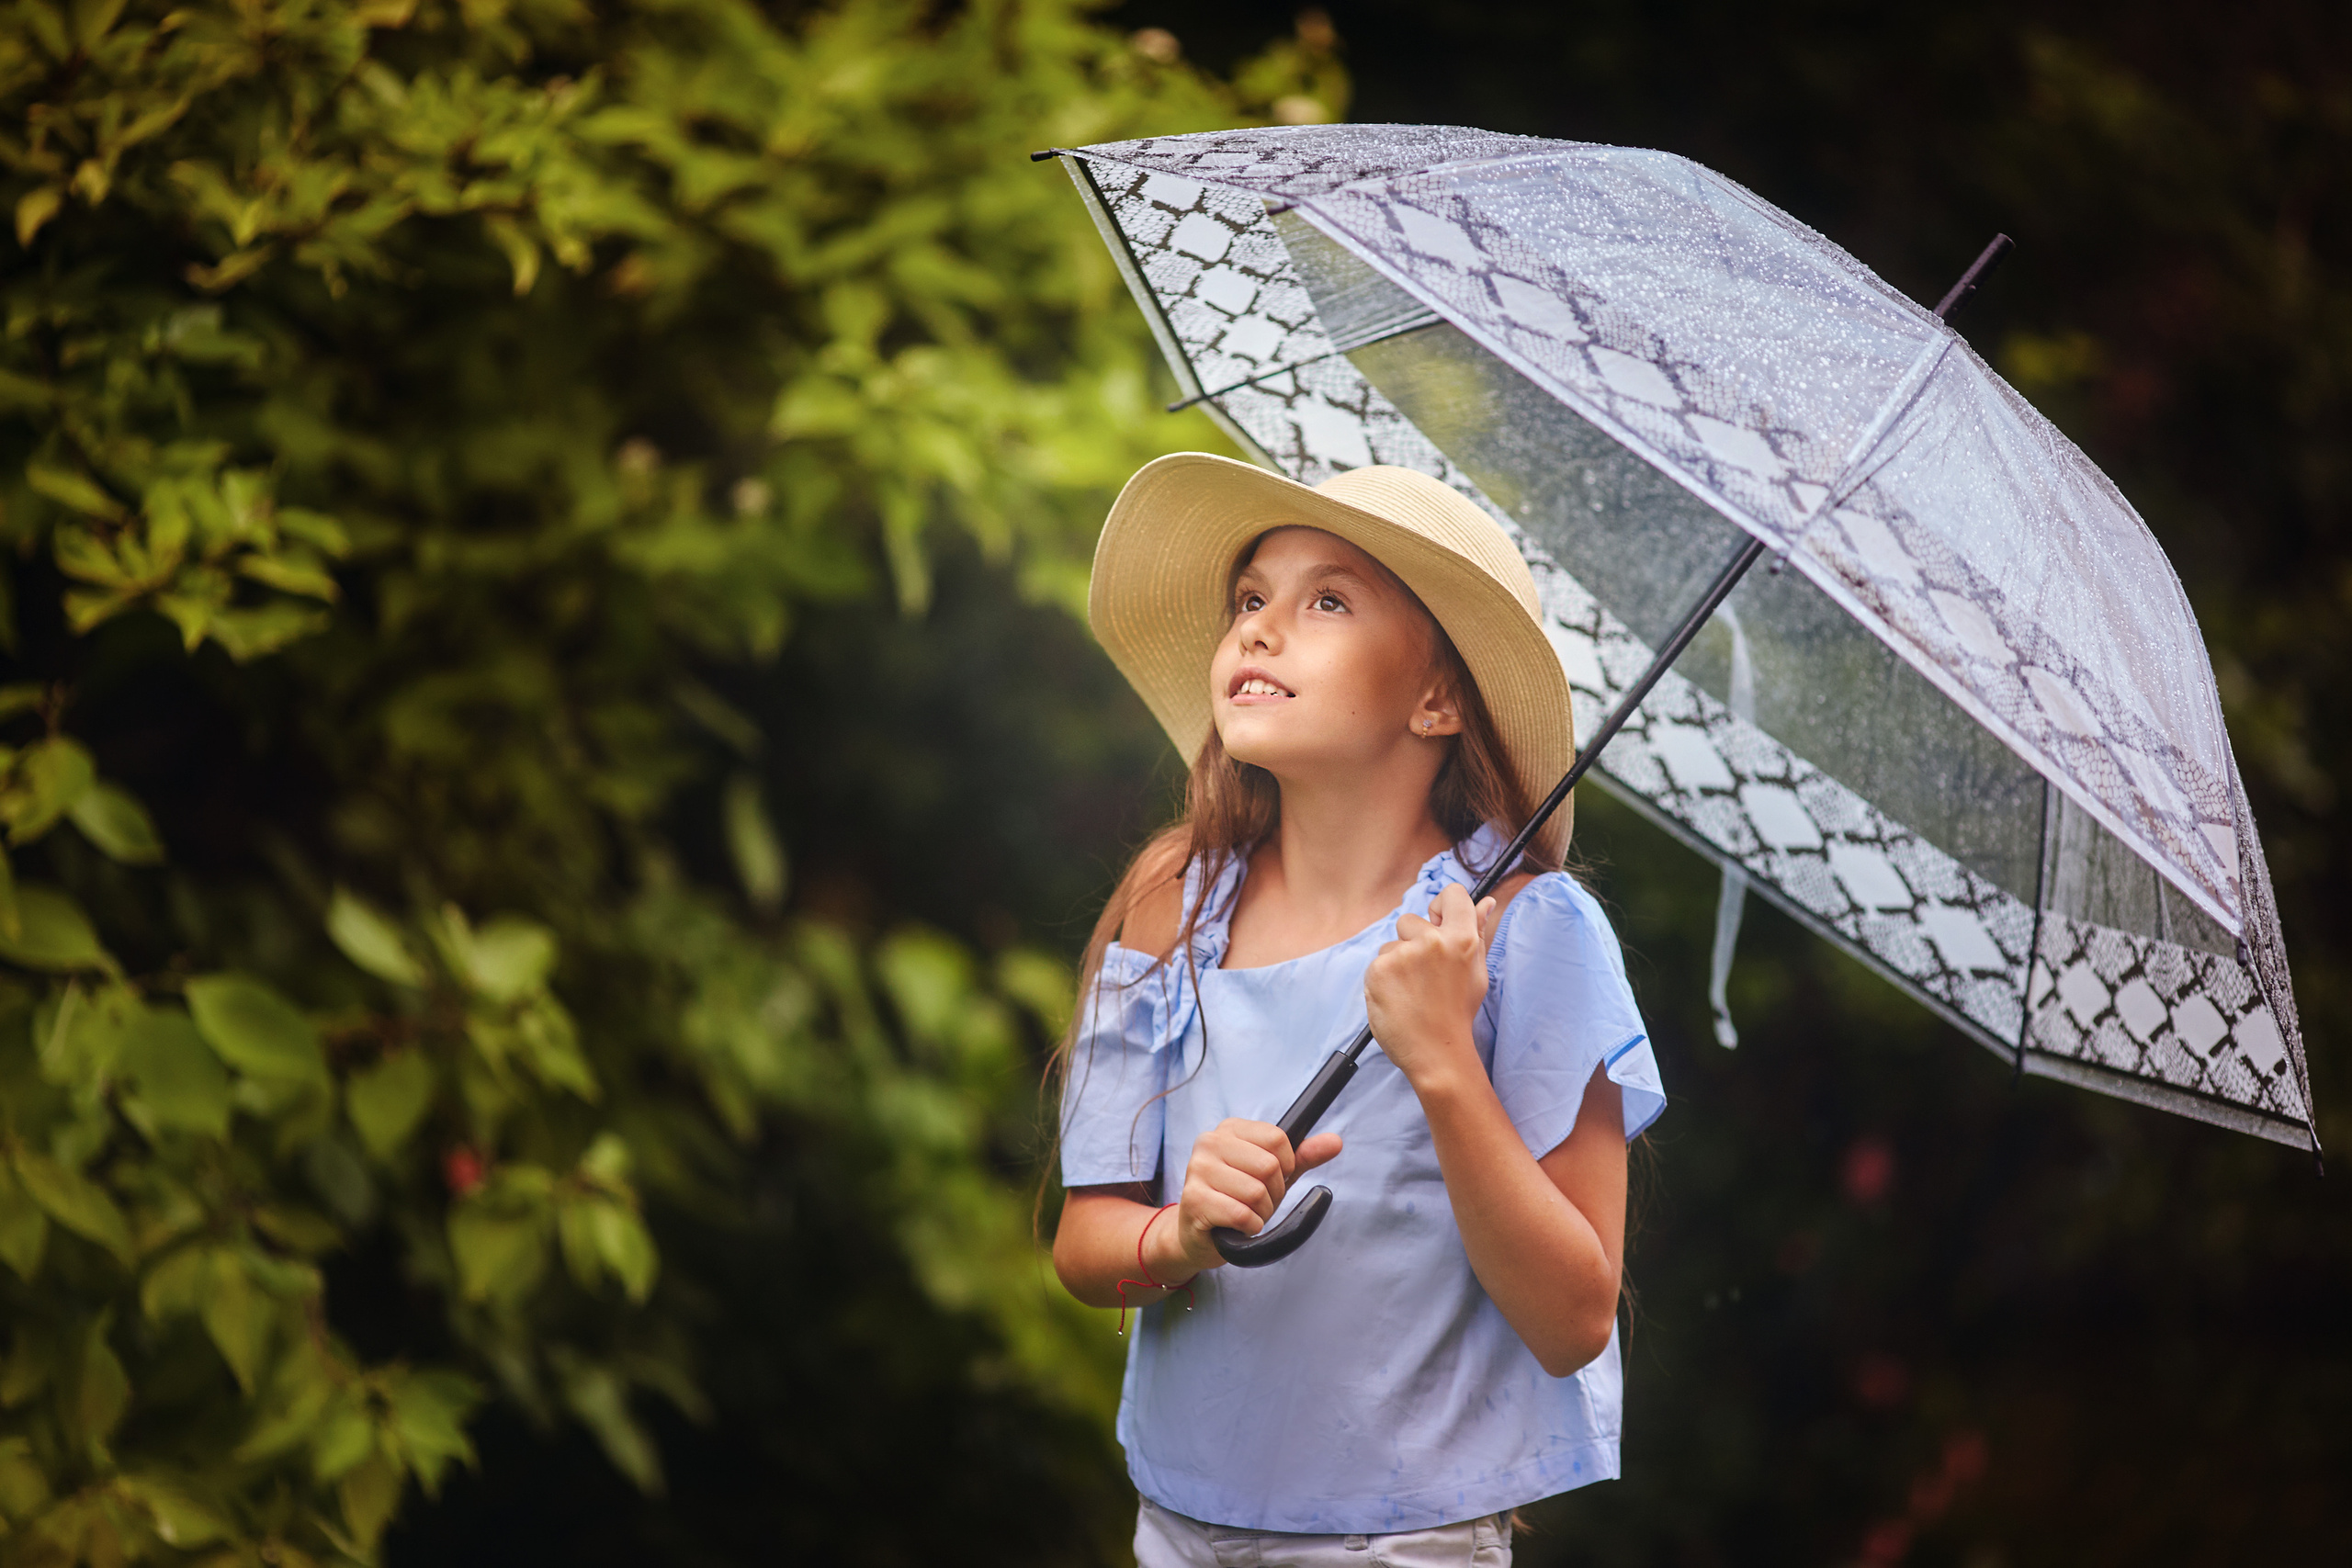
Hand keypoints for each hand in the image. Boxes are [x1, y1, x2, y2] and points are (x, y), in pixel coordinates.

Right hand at [1158, 1118, 1343, 1274]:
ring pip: (1256, 1193)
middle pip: (1269, 1166)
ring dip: (1260, 1213)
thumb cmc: (1236, 1198)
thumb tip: (1336, 1141)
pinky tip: (1236, 1226)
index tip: (1273, 1178)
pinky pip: (1242, 1215)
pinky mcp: (1194, 1200)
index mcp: (1229, 1129)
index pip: (1277, 1138)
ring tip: (1244, 1214)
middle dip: (1273, 1193)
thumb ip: (1303, 1156)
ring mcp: (1198, 1170)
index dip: (1285, 1165)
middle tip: (1256, 1201)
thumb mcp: (1272, 1175)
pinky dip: (1250, 1227)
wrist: (1197, 1234)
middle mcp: (1209, 1143)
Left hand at [1364, 882, 1495, 1088]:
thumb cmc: (1458, 1011)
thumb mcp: (1476, 972)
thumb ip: (1478, 932)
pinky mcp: (1378, 970)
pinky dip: (1383, 979)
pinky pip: (1377, 963)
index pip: (1451, 894)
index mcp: (1462, 939)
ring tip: (1412, 991)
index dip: (1442, 907)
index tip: (1439, 924)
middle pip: (1411, 919)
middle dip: (1413, 941)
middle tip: (1426, 975)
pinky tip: (1398, 998)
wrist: (1437, 1051)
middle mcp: (1432, 942)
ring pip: (1391, 944)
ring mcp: (1403, 955)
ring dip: (1397, 963)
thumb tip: (1485, 902)